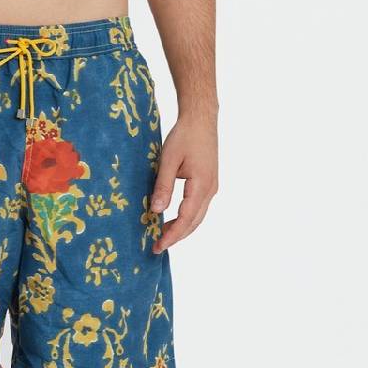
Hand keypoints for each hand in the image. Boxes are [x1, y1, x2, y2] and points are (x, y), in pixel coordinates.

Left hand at [150, 113, 217, 252]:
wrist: (201, 120)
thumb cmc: (184, 136)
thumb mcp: (169, 160)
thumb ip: (163, 186)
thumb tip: (155, 211)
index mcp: (201, 185)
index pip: (186, 218)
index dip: (172, 235)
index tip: (158, 245)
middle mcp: (210, 190)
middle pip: (194, 222)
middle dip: (176, 236)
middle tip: (157, 247)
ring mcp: (212, 187)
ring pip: (198, 217)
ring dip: (181, 229)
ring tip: (162, 236)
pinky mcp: (209, 183)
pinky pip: (198, 207)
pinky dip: (186, 218)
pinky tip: (172, 219)